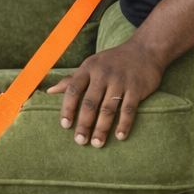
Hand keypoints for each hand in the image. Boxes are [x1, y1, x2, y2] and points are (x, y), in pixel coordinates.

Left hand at [45, 39, 164, 147]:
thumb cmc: (112, 61)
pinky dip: (124, 123)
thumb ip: (71, 80)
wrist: (144, 50)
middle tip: (80, 141)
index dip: (68, 108)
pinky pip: (129, 108)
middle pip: (90, 103)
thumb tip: (49, 91)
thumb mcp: (90, 65)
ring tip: (97, 143)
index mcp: (88, 69)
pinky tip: (120, 136)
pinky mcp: (137, 87)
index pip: (73, 90)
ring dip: (102, 128)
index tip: (65, 125)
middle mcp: (103, 74)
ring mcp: (120, 81)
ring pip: (108, 108)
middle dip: (84, 123)